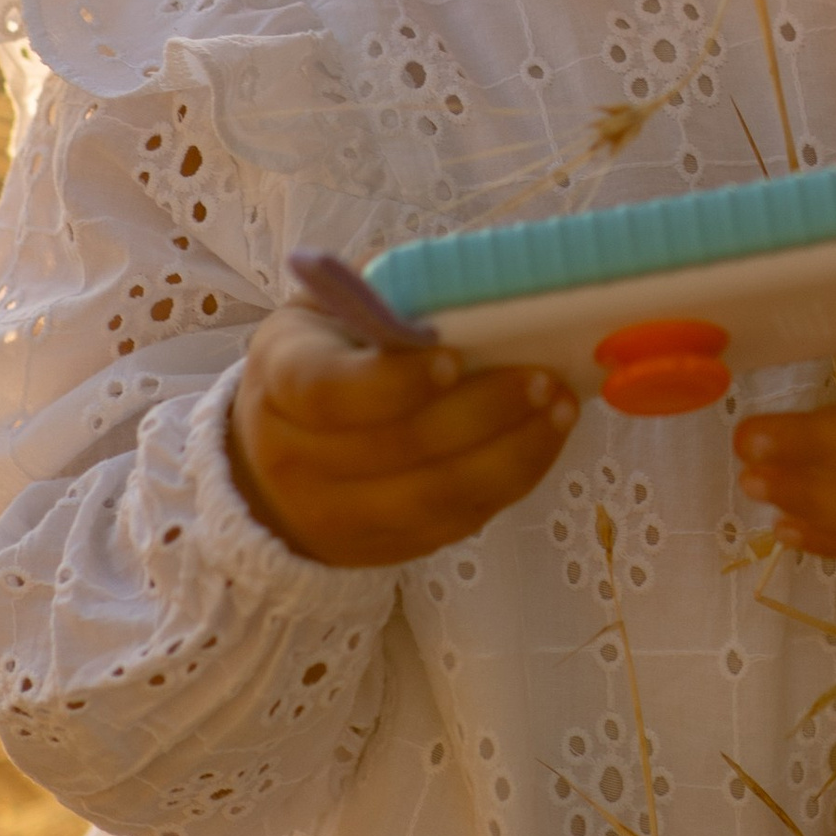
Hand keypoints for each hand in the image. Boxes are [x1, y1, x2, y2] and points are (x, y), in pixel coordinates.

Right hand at [229, 303, 578, 568]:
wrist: (274, 462)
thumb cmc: (324, 360)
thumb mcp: (328, 314)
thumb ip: (383, 300)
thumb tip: (473, 289)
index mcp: (279, 379)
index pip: (328, 390)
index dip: (393, 380)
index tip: (451, 356)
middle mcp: (295, 457)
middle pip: (397, 446)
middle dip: (482, 411)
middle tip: (543, 376)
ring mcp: (336, 513)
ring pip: (434, 494)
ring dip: (511, 451)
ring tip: (561, 405)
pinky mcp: (382, 546)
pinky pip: (455, 520)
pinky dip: (510, 479)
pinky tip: (544, 439)